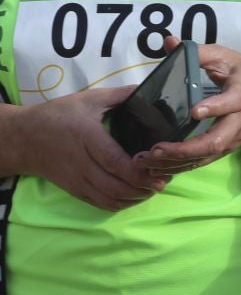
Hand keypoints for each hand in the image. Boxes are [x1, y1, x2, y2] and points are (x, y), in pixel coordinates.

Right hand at [14, 84, 167, 210]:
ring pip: (109, 198)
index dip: (138, 170)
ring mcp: (76, 180)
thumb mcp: (88, 99)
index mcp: (86, 137)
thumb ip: (120, 95)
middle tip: (163, 180)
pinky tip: (135, 195)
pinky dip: (120, 204)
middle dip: (143, 187)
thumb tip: (151, 90)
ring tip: (153, 188)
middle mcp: (80, 162)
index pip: (114, 160)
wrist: (23, 138)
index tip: (159, 169)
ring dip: (134, 198)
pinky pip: (100, 204)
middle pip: (114, 185)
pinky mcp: (74, 190)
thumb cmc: (58, 115)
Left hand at [140, 40, 240, 174]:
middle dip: (184, 149)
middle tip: (156, 149)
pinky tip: (155, 169)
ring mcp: (232, 138)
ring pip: (206, 156)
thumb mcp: (228, 58)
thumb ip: (198, 52)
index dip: (214, 108)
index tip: (194, 111)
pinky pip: (202, 162)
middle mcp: (238, 121)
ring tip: (146, 162)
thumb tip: (168, 41)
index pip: (231, 103)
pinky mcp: (224, 149)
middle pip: (215, 141)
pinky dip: (178, 168)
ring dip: (175, 163)